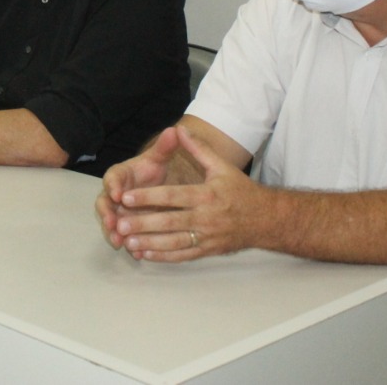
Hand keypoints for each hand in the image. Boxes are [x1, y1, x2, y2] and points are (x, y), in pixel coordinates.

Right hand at [97, 126, 182, 247]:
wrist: (158, 184)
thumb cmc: (155, 170)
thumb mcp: (159, 159)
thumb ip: (164, 147)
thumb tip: (174, 130)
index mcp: (120, 175)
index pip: (111, 178)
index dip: (113, 186)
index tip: (117, 193)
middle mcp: (114, 194)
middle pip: (105, 204)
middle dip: (107, 214)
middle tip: (111, 223)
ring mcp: (118, 212)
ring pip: (112, 223)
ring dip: (114, 233)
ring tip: (119, 242)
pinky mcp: (126, 227)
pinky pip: (124, 237)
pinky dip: (129, 245)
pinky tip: (136, 254)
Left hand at [108, 126, 262, 262]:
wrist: (267, 219)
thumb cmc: (241, 191)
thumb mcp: (222, 166)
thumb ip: (199, 149)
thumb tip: (179, 129)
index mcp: (207, 195)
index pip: (173, 197)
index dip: (148, 197)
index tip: (126, 197)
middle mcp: (206, 218)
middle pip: (170, 223)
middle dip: (143, 224)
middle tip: (120, 223)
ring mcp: (207, 238)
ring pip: (174, 243)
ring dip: (150, 243)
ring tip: (127, 241)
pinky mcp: (208, 251)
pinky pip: (183, 256)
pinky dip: (163, 256)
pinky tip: (145, 254)